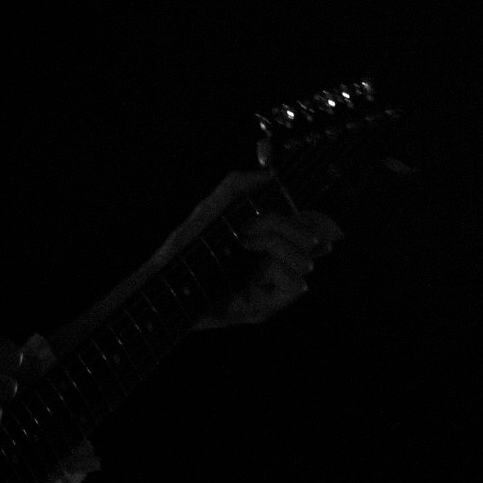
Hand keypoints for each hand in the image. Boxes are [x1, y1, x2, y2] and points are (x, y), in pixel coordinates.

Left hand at [185, 170, 340, 328]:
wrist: (164, 283)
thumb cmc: (184, 248)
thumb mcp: (209, 210)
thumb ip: (236, 187)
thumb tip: (269, 175)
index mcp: (265, 242)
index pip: (309, 230)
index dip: (318, 221)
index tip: (313, 212)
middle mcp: (272, 265)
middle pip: (312, 242)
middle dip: (290, 226)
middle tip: (253, 227)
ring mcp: (270, 288)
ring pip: (304, 261)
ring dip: (278, 245)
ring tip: (246, 244)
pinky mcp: (264, 307)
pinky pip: (294, 285)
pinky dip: (282, 271)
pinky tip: (257, 268)